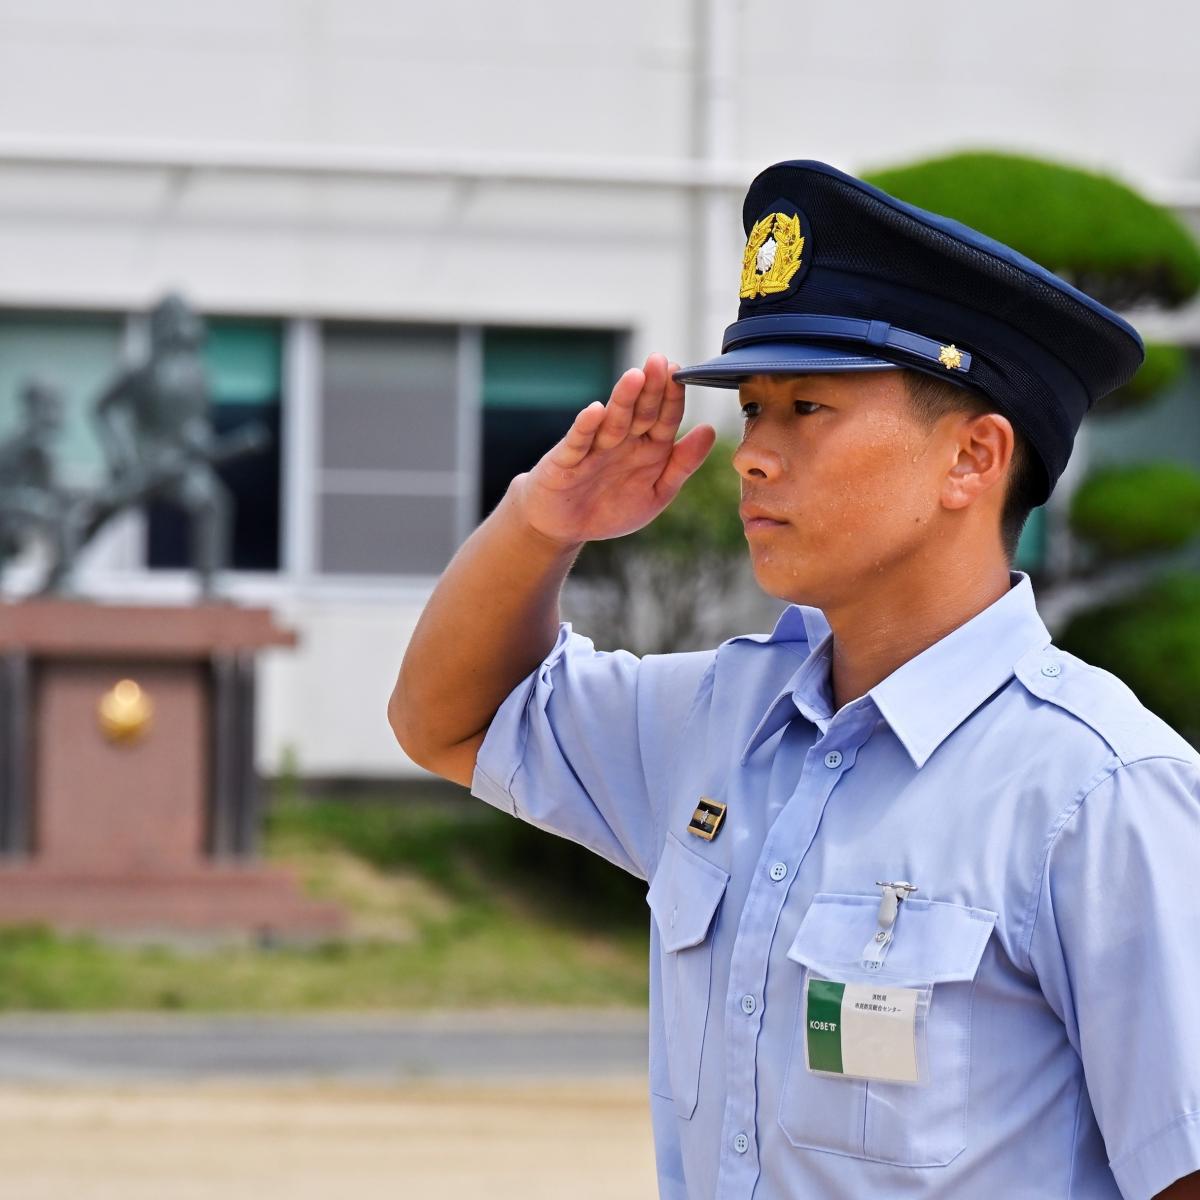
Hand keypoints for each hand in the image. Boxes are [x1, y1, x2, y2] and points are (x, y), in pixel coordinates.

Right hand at [510, 353, 716, 547]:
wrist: (566, 527)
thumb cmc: (611, 508)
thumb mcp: (657, 492)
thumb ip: (683, 463)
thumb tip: (710, 430)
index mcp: (648, 448)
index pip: (665, 418)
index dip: (673, 398)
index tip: (681, 373)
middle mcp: (622, 441)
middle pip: (640, 412)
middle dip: (650, 388)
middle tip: (659, 362)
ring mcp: (594, 448)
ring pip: (612, 421)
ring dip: (623, 399)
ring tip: (634, 377)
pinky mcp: (566, 460)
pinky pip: (578, 442)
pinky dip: (586, 427)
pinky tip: (596, 410)